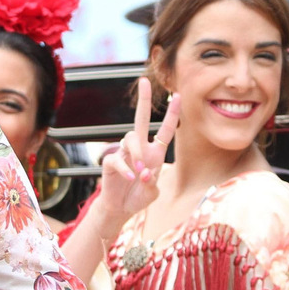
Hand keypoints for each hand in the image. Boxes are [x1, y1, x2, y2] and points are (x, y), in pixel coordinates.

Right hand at [95, 78, 178, 224]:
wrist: (120, 208)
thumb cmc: (138, 198)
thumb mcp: (152, 195)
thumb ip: (152, 185)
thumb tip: (146, 173)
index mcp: (155, 153)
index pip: (165, 130)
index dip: (172, 114)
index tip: (178, 95)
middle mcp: (140, 149)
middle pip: (141, 119)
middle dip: (143, 100)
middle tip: (144, 81)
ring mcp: (124, 153)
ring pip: (131, 138)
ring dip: (138, 154)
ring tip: (141, 173)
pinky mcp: (111, 161)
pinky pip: (117, 158)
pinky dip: (126, 169)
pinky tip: (131, 179)